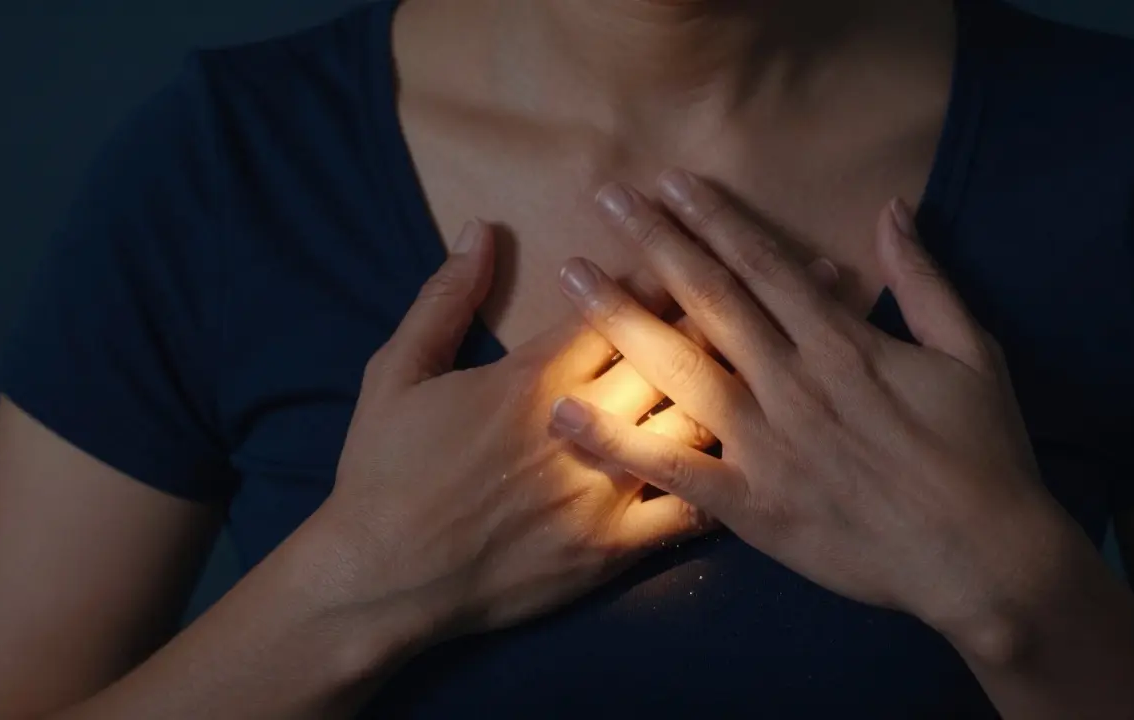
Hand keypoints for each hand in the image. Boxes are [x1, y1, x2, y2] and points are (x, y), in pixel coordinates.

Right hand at [307, 220, 719, 645]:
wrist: (379, 579)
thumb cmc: (382, 470)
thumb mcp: (395, 372)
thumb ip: (444, 297)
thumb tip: (482, 227)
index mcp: (533, 378)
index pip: (619, 308)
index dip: (659, 276)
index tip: (688, 254)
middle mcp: (581, 426)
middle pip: (670, 357)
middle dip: (710, 322)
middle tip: (744, 301)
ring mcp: (602, 491)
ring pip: (693, 426)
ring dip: (725, 393)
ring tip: (754, 371)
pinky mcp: (612, 550)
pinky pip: (688, 512)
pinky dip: (719, 481)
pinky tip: (741, 461)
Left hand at [548, 171, 1072, 639]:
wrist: (985, 560)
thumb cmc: (984, 454)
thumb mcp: (972, 353)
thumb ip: (922, 280)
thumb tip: (891, 209)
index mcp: (843, 344)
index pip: (763, 264)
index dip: (713, 217)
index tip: (669, 182)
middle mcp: (794, 382)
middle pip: (711, 298)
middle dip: (655, 242)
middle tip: (606, 198)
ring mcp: (767, 444)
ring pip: (680, 368)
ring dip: (621, 317)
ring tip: (572, 275)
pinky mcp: (752, 506)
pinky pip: (674, 470)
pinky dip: (618, 443)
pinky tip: (565, 415)